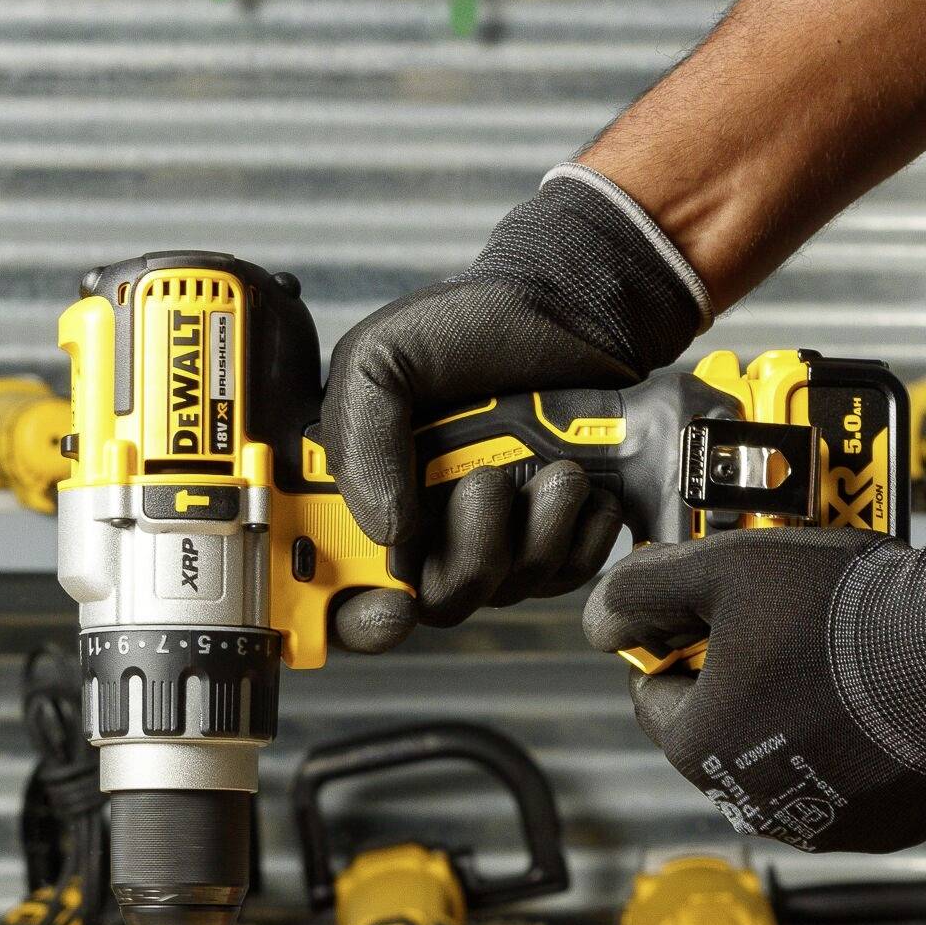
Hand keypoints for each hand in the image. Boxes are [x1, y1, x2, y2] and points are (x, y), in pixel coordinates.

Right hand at [323, 165, 708, 651]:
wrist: (570, 307)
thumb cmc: (470, 326)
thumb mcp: (382, 358)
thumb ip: (361, 437)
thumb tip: (387, 529)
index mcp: (368, 492)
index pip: (343, 591)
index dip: (359, 618)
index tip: (394, 605)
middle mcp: (428, 525)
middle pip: (438, 601)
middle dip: (470, 555)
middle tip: (489, 483)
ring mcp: (495, 537)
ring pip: (506, 588)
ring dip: (536, 532)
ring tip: (552, 466)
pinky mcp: (557, 536)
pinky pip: (569, 574)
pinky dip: (582, 533)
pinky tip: (581, 483)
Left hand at [582, 528, 925, 852]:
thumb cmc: (845, 608)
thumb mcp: (725, 567)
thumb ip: (646, 588)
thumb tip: (599, 617)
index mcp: (698, 748)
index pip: (655, 695)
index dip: (683, 645)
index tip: (721, 616)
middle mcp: (752, 803)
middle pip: (719, 732)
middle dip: (740, 684)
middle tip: (785, 629)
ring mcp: (823, 825)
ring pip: (784, 762)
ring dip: (795, 719)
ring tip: (837, 660)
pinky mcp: (886, 829)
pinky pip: (850, 786)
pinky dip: (854, 751)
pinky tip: (878, 700)